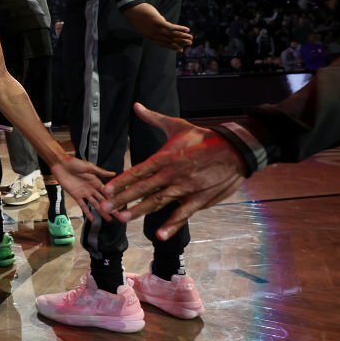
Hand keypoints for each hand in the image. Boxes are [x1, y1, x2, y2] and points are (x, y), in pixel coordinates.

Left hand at [50, 157, 114, 220]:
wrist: (61, 165)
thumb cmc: (75, 163)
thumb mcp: (89, 167)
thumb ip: (101, 172)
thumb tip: (114, 173)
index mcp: (96, 181)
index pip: (107, 192)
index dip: (114, 198)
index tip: (121, 206)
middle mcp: (92, 189)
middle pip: (103, 200)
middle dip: (110, 207)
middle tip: (118, 216)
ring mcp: (84, 193)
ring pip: (95, 204)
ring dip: (101, 211)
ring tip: (109, 219)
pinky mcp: (76, 196)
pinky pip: (83, 205)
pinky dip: (87, 212)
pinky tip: (92, 219)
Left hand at [100, 103, 247, 239]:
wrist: (234, 150)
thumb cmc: (204, 138)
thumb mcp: (177, 126)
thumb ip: (154, 118)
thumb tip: (136, 106)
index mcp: (164, 158)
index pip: (138, 171)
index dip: (121, 181)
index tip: (106, 189)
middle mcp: (171, 174)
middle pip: (142, 188)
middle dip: (122, 198)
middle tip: (105, 207)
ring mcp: (185, 188)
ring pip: (158, 201)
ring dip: (139, 211)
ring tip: (123, 218)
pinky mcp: (199, 199)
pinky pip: (182, 214)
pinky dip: (171, 225)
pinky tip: (160, 235)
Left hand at [122, 3, 192, 51]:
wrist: (131, 9)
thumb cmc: (138, 15)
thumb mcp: (146, 23)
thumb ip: (156, 24)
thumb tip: (164, 22)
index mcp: (150, 37)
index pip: (163, 44)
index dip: (173, 47)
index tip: (180, 50)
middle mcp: (154, 35)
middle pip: (170, 40)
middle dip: (180, 42)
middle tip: (189, 44)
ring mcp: (156, 29)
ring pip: (172, 35)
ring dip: (183, 37)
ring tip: (191, 38)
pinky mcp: (158, 22)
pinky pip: (171, 28)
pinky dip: (180, 29)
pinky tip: (187, 29)